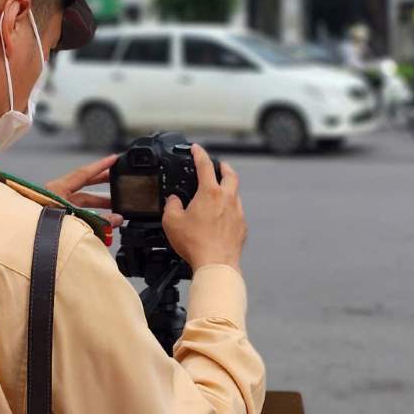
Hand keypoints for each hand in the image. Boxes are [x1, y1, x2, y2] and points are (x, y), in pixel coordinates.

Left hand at [45, 154, 120, 226]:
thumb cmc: (41, 226)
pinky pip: (78, 213)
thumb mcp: (74, 219)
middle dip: (103, 184)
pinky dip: (91, 215)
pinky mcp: (57, 219)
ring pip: (82, 201)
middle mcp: (57, 195)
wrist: (27, 243)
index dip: (100, 166)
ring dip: (99, 203)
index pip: (83, 173)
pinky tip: (101, 221)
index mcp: (58, 189)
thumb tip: (117, 219)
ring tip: (115, 205)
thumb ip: (98, 220)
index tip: (114, 159)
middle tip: (118, 180)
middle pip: (85, 186)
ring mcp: (56, 207)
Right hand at [162, 145, 245, 271]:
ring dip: (228, 188)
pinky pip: (237, 212)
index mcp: (209, 193)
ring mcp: (237, 212)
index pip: (205, 165)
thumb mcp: (172, 222)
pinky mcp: (241, 227)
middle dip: (223, 166)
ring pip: (235, 193)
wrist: (216, 264)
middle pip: (230, 174)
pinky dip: (230, 209)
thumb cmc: (196, 244)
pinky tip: (222, 216)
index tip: (196, 149)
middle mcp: (227, 199)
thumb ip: (171, 206)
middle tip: (218, 165)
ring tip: (219, 192)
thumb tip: (173, 201)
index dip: (199, 153)